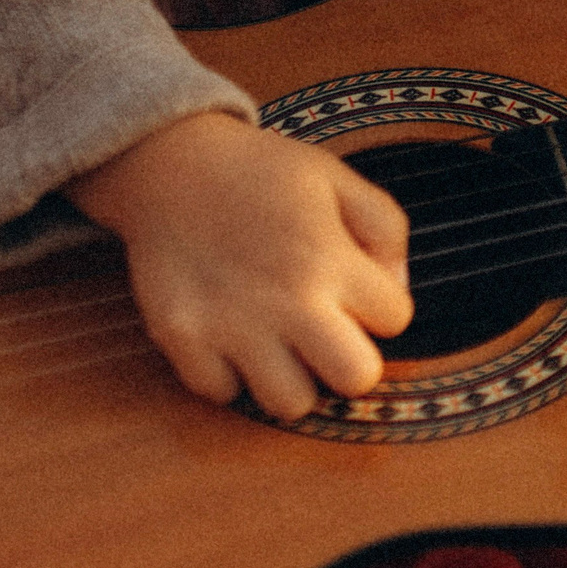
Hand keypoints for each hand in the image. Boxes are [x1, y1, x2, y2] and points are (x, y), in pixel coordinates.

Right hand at [67, 110, 411, 419]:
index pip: (396, 318)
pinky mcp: (181, 338)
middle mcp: (287, 298)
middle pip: (356, 379)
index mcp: (332, 257)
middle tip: (328, 337)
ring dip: (292, 380)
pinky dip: (228, 374)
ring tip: (279, 343)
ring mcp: (231, 324)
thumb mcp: (339, 179)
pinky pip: (221, 393)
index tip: (353, 288)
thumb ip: (386, 230)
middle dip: (352, 363)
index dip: (381, 305)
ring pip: (289, 404)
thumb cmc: (263, 173)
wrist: (170, 163)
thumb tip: (396, 289)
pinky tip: (230, 336)